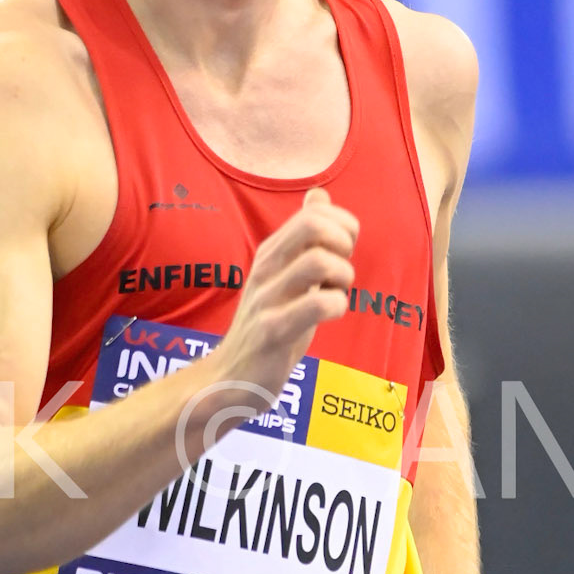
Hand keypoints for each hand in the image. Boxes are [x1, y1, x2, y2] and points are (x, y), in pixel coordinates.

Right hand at [214, 187, 357, 405]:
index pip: (314, 213)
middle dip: (344, 242)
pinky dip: (336, 306)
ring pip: (318, 261)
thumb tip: (319, 196)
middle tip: (341, 270)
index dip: (343, 227)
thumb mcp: (283, 274)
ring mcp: (267, 299)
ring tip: (337, 293)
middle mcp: (266, 268)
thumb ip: (302, 237)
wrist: (230, 377)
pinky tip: (330, 314)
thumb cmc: (266, 324)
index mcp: (270, 252)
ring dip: (342, 276)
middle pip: (313, 225)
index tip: (343, 254)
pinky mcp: (273, 331)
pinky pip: (316, 305)